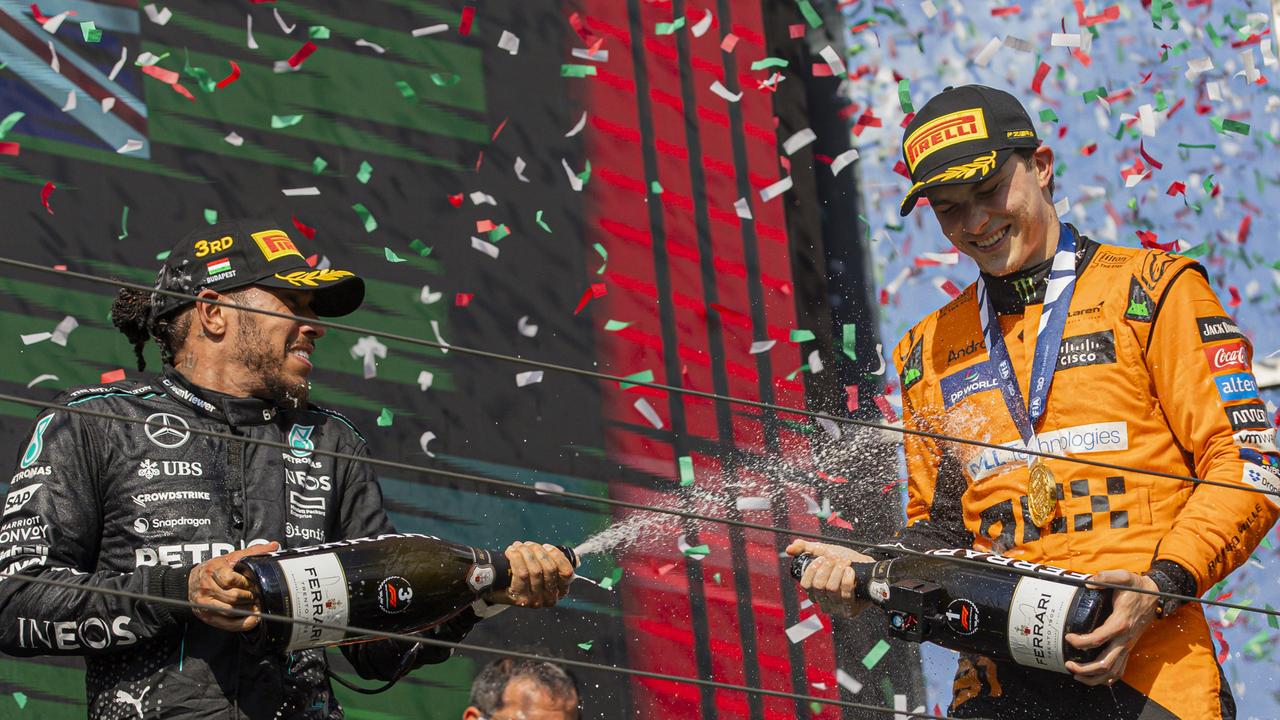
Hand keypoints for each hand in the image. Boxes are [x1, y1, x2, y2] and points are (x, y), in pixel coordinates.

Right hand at [188, 542, 279, 631]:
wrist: (194, 580)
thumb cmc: (215, 569)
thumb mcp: (232, 557)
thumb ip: (252, 552)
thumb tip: (273, 546)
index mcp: (212, 570)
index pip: (231, 579)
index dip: (245, 582)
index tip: (253, 583)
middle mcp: (205, 587)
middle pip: (233, 597)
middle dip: (249, 597)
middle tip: (258, 595)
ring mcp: (204, 604)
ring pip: (231, 611)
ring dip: (248, 610)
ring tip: (256, 605)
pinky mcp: (207, 616)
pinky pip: (228, 624)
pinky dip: (243, 623)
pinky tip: (253, 618)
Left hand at [488, 542, 574, 608]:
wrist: (498, 591)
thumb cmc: (523, 577)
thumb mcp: (543, 571)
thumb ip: (557, 564)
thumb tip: (576, 558)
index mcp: (560, 591)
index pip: (567, 572)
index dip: (557, 555)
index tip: (546, 546)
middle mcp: (549, 598)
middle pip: (549, 568)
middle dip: (537, 550)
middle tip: (527, 545)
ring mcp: (535, 600)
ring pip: (535, 570)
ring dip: (525, 552)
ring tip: (518, 547)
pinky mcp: (520, 599)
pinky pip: (521, 573)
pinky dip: (516, 557)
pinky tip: (511, 552)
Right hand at [785, 540, 873, 618]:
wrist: (869, 568)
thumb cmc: (846, 561)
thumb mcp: (825, 551)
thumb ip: (806, 548)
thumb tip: (789, 549)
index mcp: (815, 590)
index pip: (806, 584)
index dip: (813, 570)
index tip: (821, 558)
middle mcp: (824, 601)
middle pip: (818, 586)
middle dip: (827, 568)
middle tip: (835, 558)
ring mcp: (837, 608)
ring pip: (832, 589)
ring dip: (839, 571)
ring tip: (845, 562)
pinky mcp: (850, 610)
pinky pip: (846, 595)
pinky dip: (847, 579)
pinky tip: (851, 571)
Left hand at [1064, 570, 1159, 685]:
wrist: (1155, 595)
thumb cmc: (1136, 587)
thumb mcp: (1123, 577)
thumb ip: (1106, 577)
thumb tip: (1089, 583)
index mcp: (1120, 622)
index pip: (1098, 638)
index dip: (1080, 641)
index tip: (1068, 637)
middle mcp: (1125, 639)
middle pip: (1105, 663)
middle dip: (1085, 669)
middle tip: (1068, 664)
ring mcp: (1128, 646)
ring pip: (1113, 671)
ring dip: (1094, 677)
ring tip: (1077, 674)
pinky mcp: (1129, 648)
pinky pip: (1120, 669)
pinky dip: (1107, 678)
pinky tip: (1094, 678)